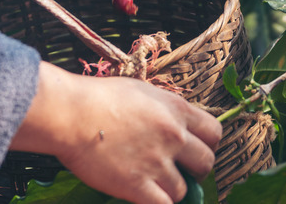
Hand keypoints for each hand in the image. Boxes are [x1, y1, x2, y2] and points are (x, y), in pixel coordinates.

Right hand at [10, 62, 221, 203]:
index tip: (194, 149)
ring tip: (154, 184)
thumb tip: (174, 121)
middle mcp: (174, 136)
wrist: (71, 113)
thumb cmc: (99, 97)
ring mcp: (157, 162)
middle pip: (206, 162)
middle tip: (177, 170)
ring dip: (171, 190)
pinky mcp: (138, 185)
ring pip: (184, 189)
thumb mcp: (141, 91)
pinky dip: (158, 203)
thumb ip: (164, 108)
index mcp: (176, 110)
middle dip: (194, 169)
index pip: (214, 132)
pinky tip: (146, 196)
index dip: (206, 144)